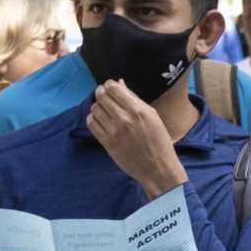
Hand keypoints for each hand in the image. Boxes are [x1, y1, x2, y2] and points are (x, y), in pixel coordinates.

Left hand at [86, 80, 187, 195]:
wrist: (157, 167)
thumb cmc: (159, 140)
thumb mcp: (152, 115)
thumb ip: (134, 98)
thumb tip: (120, 83)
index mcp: (137, 110)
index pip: (113, 88)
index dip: (109, 85)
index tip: (110, 87)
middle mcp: (124, 119)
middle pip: (101, 97)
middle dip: (101, 93)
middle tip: (104, 96)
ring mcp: (114, 132)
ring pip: (95, 109)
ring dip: (97, 106)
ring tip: (103, 109)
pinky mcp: (107, 143)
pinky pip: (92, 125)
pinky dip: (93, 119)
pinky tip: (99, 120)